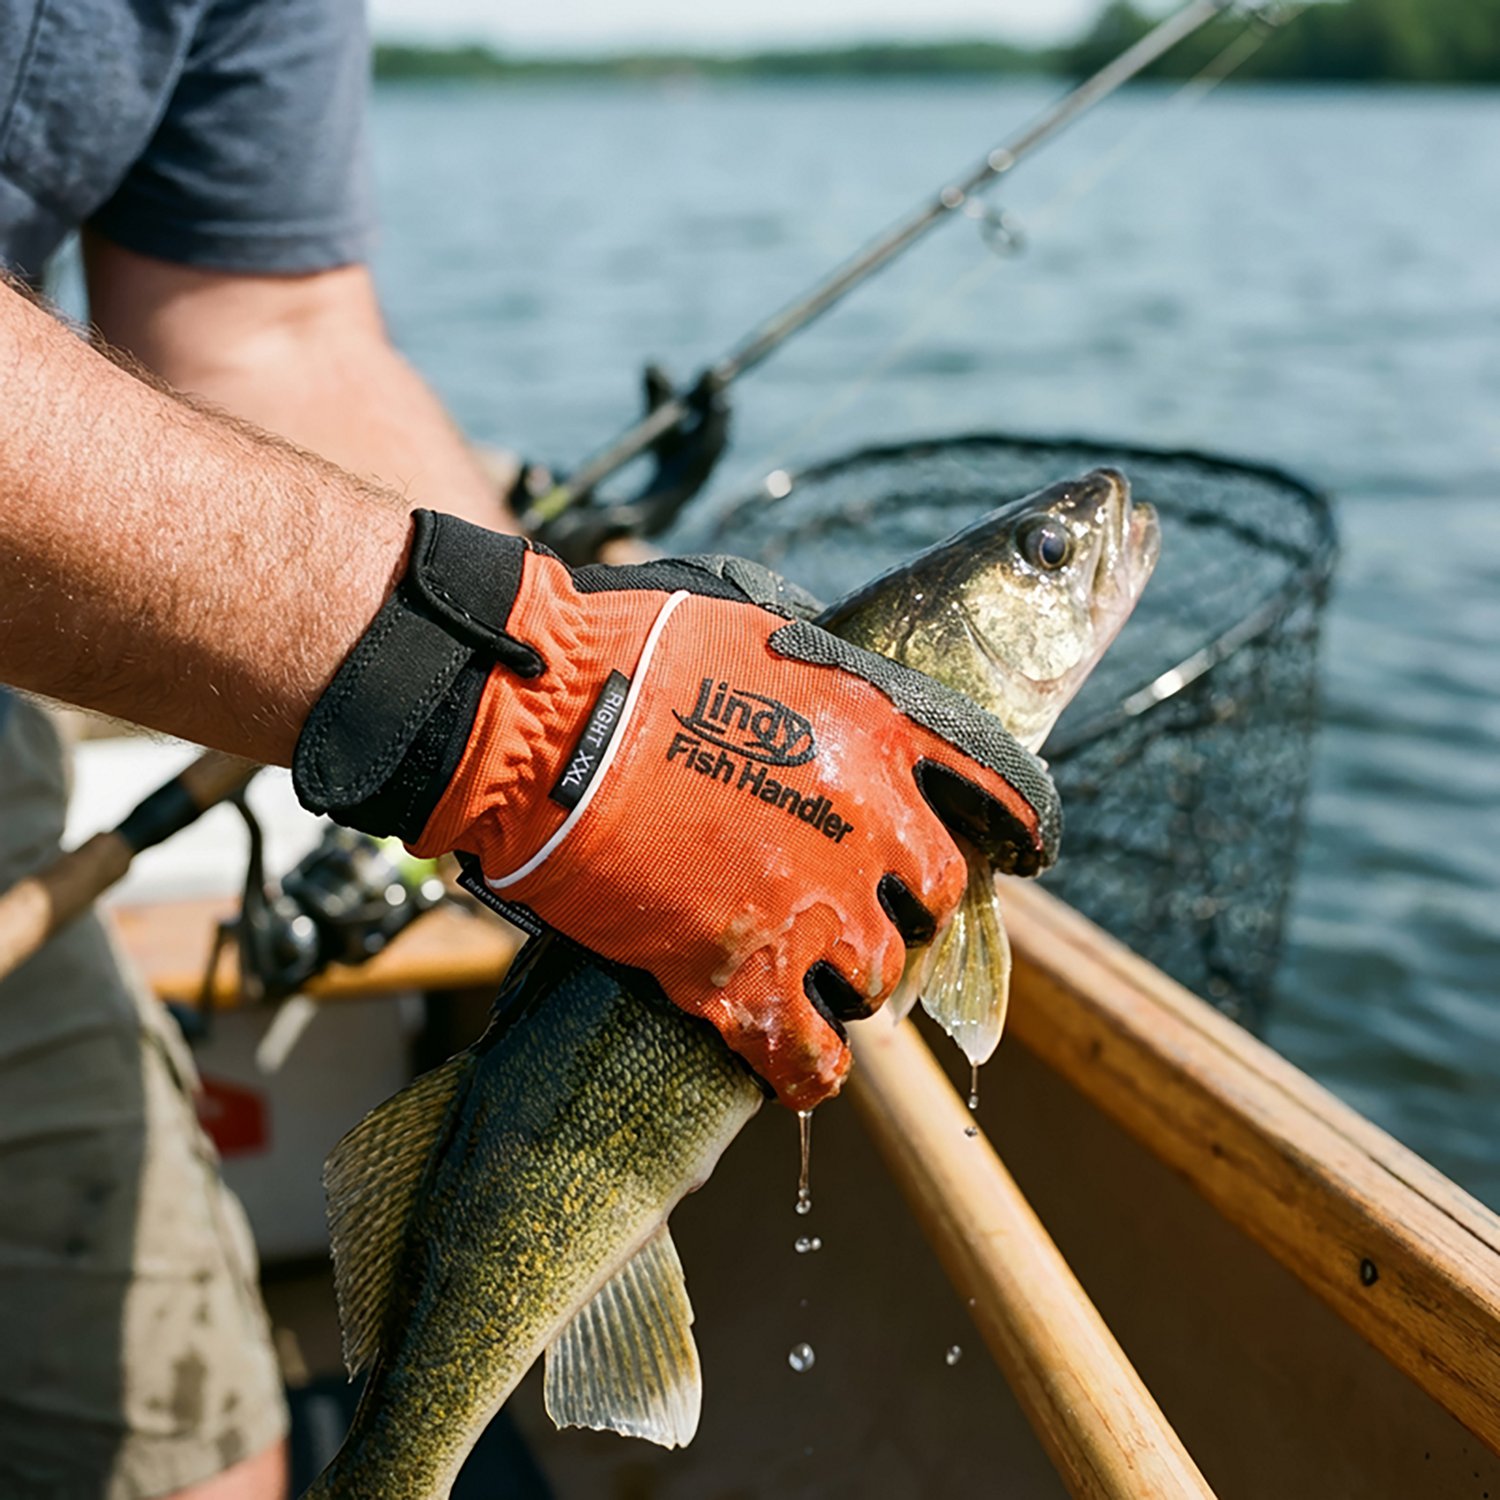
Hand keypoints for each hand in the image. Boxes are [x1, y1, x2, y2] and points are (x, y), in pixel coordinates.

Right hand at [294, 513, 1057, 1108]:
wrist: (538, 719)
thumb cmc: (628, 651)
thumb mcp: (755, 621)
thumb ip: (821, 670)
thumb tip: (838, 685)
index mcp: (879, 730)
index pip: (999, 790)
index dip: (1020, 827)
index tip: (1026, 851)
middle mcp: (867, 824)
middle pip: (935, 901)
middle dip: (905, 907)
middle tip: (860, 909)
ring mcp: (809, 908)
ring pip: (879, 980)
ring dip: (851, 979)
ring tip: (808, 973)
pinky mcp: (739, 978)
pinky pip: (809, 1060)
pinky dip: (806, 1072)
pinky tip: (793, 1068)